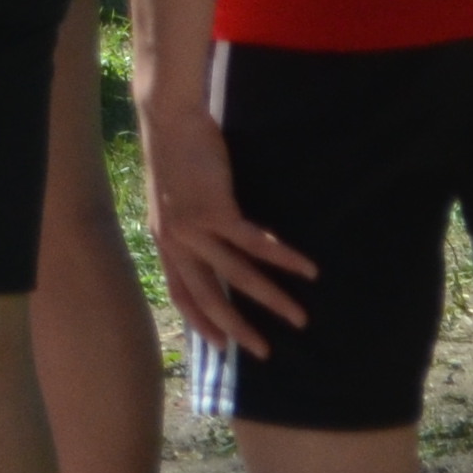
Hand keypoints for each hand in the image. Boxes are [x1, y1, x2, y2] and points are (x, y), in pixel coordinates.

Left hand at [140, 91, 315, 359]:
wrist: (170, 120)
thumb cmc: (178, 157)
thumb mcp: (175, 201)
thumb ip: (191, 227)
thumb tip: (215, 247)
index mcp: (165, 241)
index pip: (180, 292)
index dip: (199, 320)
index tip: (219, 347)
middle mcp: (175, 241)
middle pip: (207, 295)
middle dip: (236, 327)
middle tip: (264, 352)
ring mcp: (193, 228)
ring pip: (236, 276)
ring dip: (271, 299)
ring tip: (299, 317)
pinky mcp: (214, 211)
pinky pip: (254, 244)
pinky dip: (282, 258)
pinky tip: (307, 270)